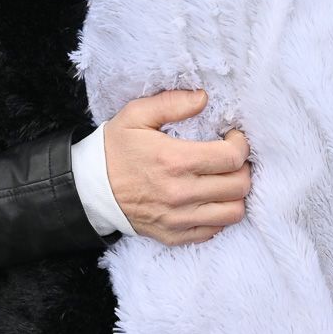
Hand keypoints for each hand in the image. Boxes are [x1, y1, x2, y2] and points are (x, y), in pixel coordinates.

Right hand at [103, 90, 250, 246]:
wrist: (90, 190)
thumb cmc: (115, 149)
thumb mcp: (136, 115)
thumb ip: (172, 103)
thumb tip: (203, 98)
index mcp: (174, 160)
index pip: (231, 158)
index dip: (241, 145)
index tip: (233, 137)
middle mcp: (180, 193)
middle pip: (239, 185)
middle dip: (243, 167)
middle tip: (231, 157)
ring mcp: (178, 219)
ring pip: (233, 212)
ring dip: (235, 193)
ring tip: (224, 179)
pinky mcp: (175, 236)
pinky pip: (215, 230)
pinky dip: (220, 214)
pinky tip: (209, 198)